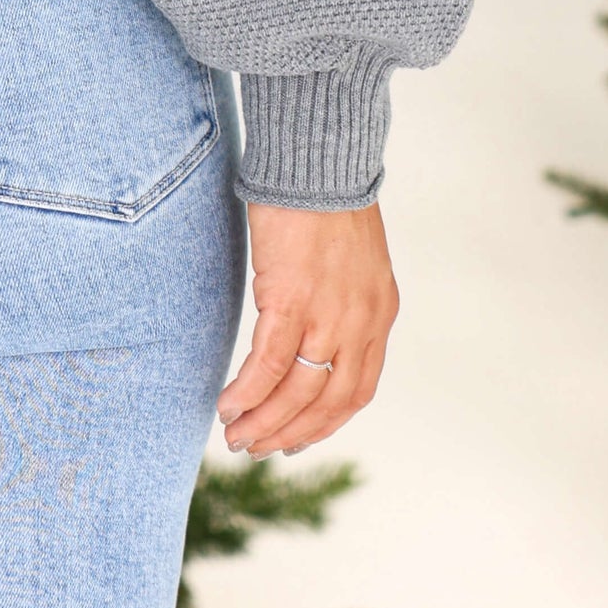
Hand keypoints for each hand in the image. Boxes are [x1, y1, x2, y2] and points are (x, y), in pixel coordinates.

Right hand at [218, 200, 398, 456]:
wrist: (319, 160)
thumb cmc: (327, 197)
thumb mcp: (352, 259)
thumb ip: (342, 298)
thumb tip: (314, 325)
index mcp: (378, 315)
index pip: (356, 391)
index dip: (324, 423)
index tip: (295, 439)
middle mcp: (360, 325)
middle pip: (327, 403)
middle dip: (290, 433)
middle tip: (257, 448)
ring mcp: (328, 317)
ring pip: (296, 393)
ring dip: (264, 423)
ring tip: (235, 438)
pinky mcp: (291, 301)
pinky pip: (267, 365)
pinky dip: (247, 393)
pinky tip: (228, 406)